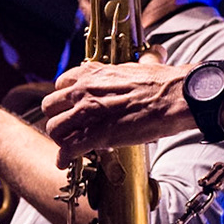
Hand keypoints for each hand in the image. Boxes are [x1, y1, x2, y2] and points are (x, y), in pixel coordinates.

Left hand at [41, 60, 188, 161]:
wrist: (173, 98)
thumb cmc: (160, 83)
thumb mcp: (134, 66)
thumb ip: (125, 69)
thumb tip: (141, 61)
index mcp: (90, 73)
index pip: (60, 85)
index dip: (64, 99)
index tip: (71, 107)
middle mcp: (82, 91)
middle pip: (50, 107)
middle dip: (58, 118)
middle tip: (69, 128)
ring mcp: (85, 113)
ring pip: (54, 129)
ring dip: (60, 139)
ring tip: (69, 145)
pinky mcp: (94, 135)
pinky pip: (67, 149)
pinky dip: (64, 158)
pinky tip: (65, 162)